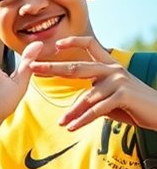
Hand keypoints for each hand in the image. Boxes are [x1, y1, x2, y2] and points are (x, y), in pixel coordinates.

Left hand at [29, 36, 156, 130]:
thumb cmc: (134, 106)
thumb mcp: (111, 99)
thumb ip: (93, 97)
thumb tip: (73, 109)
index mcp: (109, 65)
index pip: (91, 45)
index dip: (73, 42)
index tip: (55, 44)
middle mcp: (112, 69)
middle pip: (76, 68)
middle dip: (52, 68)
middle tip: (33, 68)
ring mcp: (118, 81)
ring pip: (86, 97)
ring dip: (72, 112)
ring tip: (61, 122)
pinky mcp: (122, 95)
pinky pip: (96, 109)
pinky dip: (82, 119)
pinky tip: (72, 127)